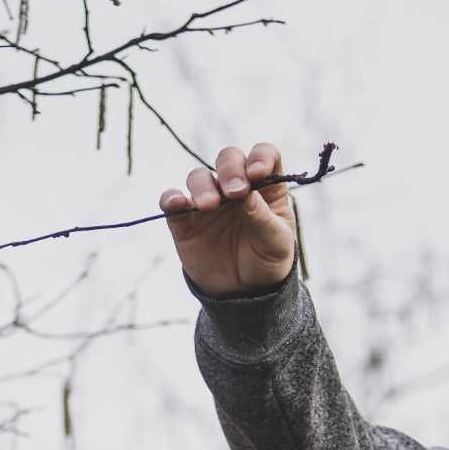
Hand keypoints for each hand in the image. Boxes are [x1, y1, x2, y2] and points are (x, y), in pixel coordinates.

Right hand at [159, 140, 295, 297]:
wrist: (244, 294)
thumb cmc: (267, 261)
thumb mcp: (276, 243)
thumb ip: (264, 218)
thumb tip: (248, 195)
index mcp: (265, 187)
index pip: (264, 155)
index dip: (260, 157)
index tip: (257, 173)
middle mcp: (236, 187)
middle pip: (229, 158)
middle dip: (230, 169)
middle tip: (234, 192)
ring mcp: (209, 200)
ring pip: (199, 177)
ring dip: (203, 186)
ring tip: (209, 206)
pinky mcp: (186, 220)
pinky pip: (172, 201)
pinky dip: (171, 198)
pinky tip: (177, 203)